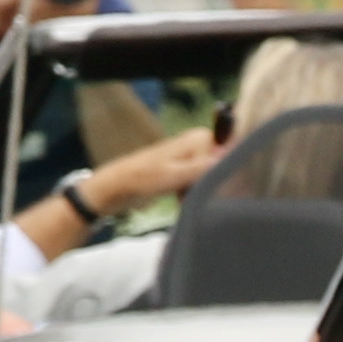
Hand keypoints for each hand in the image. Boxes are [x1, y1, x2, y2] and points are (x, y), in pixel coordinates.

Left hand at [78, 122, 224, 216]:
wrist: (113, 190)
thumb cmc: (139, 179)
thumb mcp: (171, 175)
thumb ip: (199, 168)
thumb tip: (226, 160)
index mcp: (197, 139)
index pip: (229, 153)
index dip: (228, 172)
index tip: (220, 190)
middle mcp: (197, 145)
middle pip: (222, 166)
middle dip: (214, 184)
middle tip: (198, 197)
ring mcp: (189, 159)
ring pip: (211, 177)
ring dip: (203, 192)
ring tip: (186, 201)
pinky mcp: (182, 172)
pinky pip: (199, 184)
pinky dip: (194, 195)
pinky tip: (183, 202)